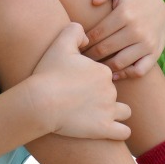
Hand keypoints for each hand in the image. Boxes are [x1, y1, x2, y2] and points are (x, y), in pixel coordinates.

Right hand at [32, 23, 131, 140]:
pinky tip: (110, 130)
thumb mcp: (60, 44)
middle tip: (81, 101)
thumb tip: (87, 38)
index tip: (78, 84)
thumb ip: (75, 31)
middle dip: (102, 96)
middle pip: (112, 92)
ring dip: (116, 113)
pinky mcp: (104, 129)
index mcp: (103, 71)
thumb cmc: (48, 74)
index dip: (94, 79)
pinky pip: (123, 132)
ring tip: (99, 115)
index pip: (106, 75)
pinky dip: (120, 132)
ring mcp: (109, 110)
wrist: (40, 101)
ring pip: (124, 111)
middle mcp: (110, 89)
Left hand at [83, 0, 164, 79]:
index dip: (84, 41)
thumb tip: (94, 2)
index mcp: (125, 13)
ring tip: (92, 66)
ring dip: (103, 67)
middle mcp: (137, 30)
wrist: (159, 9)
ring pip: (119, 63)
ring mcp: (147, 43)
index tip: (76, 45)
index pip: (97, 33)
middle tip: (79, 59)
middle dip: (89, 56)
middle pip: (105, 49)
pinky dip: (125, 75)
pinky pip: (138, 71)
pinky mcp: (155, 54)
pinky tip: (113, 73)